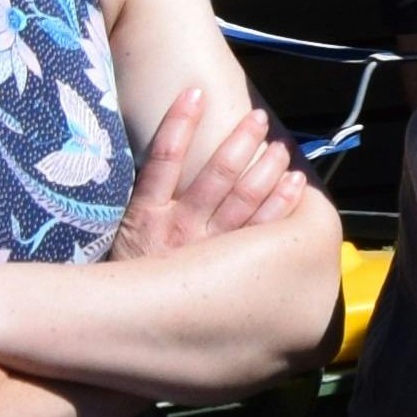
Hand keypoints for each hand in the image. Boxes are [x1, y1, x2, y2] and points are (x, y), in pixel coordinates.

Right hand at [106, 75, 299, 264]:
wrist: (121, 324)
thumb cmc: (131, 270)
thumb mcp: (127, 231)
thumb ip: (147, 195)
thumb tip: (168, 148)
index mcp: (148, 213)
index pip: (164, 158)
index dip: (182, 124)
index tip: (199, 93)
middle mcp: (178, 227)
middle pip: (218, 174)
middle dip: (242, 142)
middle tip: (260, 119)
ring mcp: (202, 247)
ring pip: (242, 198)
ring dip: (266, 167)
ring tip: (281, 145)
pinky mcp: (216, 265)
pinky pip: (258, 227)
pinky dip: (279, 203)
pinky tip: (295, 181)